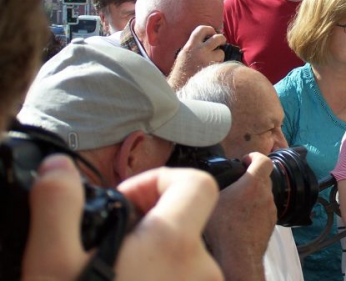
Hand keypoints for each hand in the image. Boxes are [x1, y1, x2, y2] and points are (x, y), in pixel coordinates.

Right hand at [24, 155, 223, 280]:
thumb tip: (57, 167)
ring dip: (156, 261)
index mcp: (174, 245)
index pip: (198, 183)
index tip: (125, 204)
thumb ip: (57, 209)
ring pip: (187, 261)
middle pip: (189, 224)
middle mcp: (203, 269)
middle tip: (110, 248)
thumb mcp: (51, 268)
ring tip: (114, 279)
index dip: (160, 180)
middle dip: (151, 226)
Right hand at [168, 25, 226, 89]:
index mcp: (190, 46)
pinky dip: (219, 65)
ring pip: (221, 52)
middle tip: (221, 43)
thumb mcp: (184, 53)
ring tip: (212, 60)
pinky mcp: (212, 69)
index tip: (212, 33)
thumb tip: (208, 37)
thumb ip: (194, 45)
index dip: (210, 29)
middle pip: (218, 38)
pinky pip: (221, 64)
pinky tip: (212, 69)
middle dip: (222, 39)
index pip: (202, 29)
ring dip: (219, 55)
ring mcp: (207, 60)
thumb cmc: (182, 70)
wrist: (180, 86)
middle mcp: (199, 51)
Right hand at [204, 152, 275, 280]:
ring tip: (234, 205)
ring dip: (252, 196)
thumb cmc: (223, 231)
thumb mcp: (210, 200)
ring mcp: (270, 212)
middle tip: (235, 183)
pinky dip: (254, 212)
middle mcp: (266, 196)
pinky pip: (263, 212)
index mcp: (254, 184)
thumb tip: (201, 180)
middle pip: (263, 178)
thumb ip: (209, 185)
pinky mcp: (270, 225)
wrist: (238, 259)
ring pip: (263, 196)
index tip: (245, 160)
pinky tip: (239, 221)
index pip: (264, 160)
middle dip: (250, 177)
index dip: (255, 156)